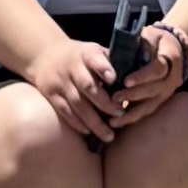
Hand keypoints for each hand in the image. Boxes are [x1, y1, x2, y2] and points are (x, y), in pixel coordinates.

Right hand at [28, 25, 121, 143]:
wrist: (45, 55)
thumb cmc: (81, 57)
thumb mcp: (95, 51)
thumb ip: (113, 62)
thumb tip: (141, 73)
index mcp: (86, 54)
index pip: (94, 59)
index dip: (104, 68)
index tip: (114, 79)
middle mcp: (72, 67)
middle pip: (88, 86)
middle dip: (104, 103)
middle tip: (120, 115)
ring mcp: (60, 82)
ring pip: (77, 103)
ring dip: (93, 121)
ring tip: (108, 135)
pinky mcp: (51, 95)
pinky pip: (65, 111)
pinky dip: (77, 123)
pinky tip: (89, 132)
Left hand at [114, 15, 187, 120]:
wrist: (170, 49)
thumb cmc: (155, 40)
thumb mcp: (150, 35)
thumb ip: (143, 43)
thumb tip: (135, 55)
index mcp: (171, 59)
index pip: (158, 69)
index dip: (142, 76)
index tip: (125, 81)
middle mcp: (172, 79)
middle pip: (154, 90)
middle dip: (133, 95)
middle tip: (114, 98)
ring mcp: (167, 92)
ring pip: (150, 105)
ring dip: (131, 113)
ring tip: (112, 118)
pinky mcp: (159, 101)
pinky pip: (146, 112)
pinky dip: (132, 118)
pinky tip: (116, 123)